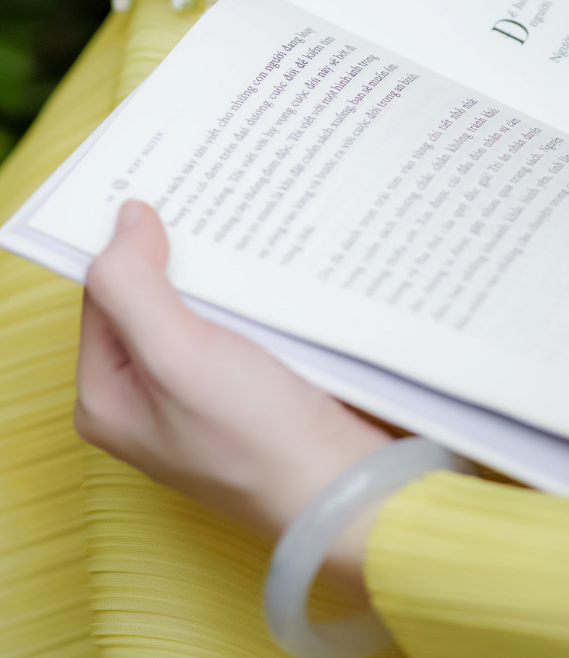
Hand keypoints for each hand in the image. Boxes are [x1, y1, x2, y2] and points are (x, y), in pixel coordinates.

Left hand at [76, 200, 391, 539]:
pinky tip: (276, 272)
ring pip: (201, 306)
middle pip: (151, 297)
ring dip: (221, 271)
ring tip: (246, 230)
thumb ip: (134, 287)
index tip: (169, 201)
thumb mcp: (178, 358)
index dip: (132, 245)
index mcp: (108, 395)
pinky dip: (254, 293)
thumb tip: (127, 219)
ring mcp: (204, 392)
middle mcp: (150, 394)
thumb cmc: (258, 440)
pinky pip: (241, 322)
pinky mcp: (253, 386)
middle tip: (210, 205)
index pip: (104, 294)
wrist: (344, 487)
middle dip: (178, 253)